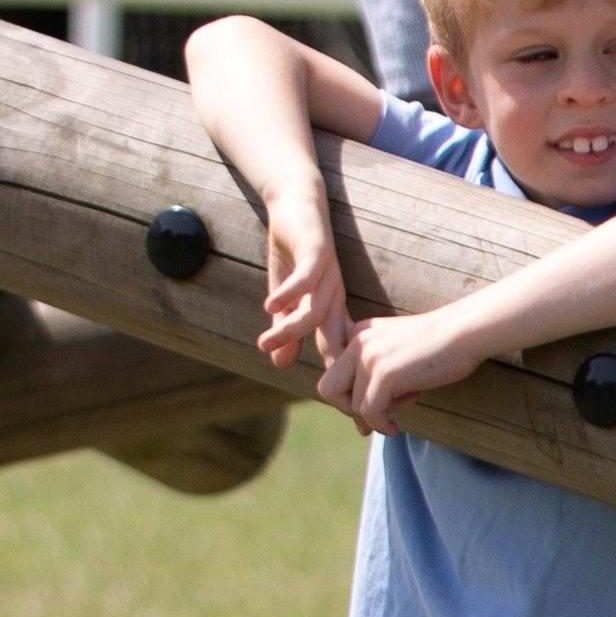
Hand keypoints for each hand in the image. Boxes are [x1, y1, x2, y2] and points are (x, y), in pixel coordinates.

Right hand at [256, 188, 354, 386]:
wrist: (298, 204)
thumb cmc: (293, 251)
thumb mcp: (285, 297)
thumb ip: (285, 329)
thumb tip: (279, 365)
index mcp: (332, 311)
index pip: (339, 352)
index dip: (342, 380)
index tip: (350, 412)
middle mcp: (334, 298)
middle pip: (336, 339)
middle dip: (333, 368)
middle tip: (334, 399)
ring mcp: (327, 277)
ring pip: (314, 312)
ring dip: (290, 329)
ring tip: (265, 342)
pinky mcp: (316, 253)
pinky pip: (305, 278)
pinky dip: (288, 293)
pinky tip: (270, 305)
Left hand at [327, 303, 485, 437]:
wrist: (465, 332)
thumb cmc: (443, 346)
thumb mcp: (400, 353)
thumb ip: (378, 374)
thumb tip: (362, 421)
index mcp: (359, 334)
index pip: (335, 374)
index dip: (348, 397)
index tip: (370, 414)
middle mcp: (357, 343)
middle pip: (328, 389)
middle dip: (348, 410)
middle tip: (373, 421)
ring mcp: (369, 358)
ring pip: (351, 405)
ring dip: (375, 417)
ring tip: (401, 410)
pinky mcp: (384, 375)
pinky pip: (370, 412)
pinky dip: (381, 425)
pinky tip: (396, 427)